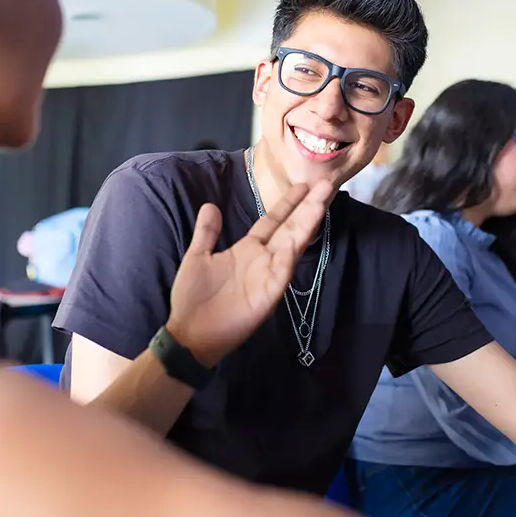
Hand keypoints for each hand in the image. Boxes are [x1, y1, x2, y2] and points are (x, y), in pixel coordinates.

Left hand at [166, 181, 332, 365]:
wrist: (189, 334)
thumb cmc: (193, 298)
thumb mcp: (197, 257)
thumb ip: (207, 233)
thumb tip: (210, 205)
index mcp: (248, 249)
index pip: (273, 220)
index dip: (288, 202)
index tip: (303, 184)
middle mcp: (263, 259)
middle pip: (291, 227)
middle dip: (308, 205)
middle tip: (327, 182)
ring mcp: (269, 275)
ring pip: (293, 243)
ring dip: (307, 222)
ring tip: (322, 201)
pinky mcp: (268, 294)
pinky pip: (282, 272)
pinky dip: (290, 257)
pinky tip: (300, 238)